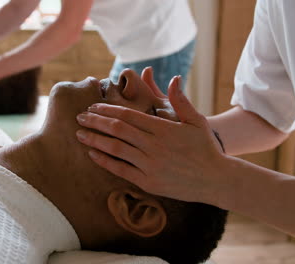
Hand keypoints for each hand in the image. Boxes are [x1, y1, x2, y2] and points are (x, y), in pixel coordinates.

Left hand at [76, 76, 226, 203]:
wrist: (215, 180)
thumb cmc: (205, 148)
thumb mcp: (196, 121)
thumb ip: (181, 101)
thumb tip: (174, 78)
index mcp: (163, 128)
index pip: (128, 115)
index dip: (107, 110)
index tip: (93, 107)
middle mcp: (154, 145)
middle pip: (117, 129)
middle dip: (95, 121)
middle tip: (79, 116)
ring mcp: (149, 165)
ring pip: (115, 148)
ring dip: (94, 139)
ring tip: (79, 133)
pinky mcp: (148, 182)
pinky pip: (120, 170)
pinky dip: (104, 161)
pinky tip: (92, 153)